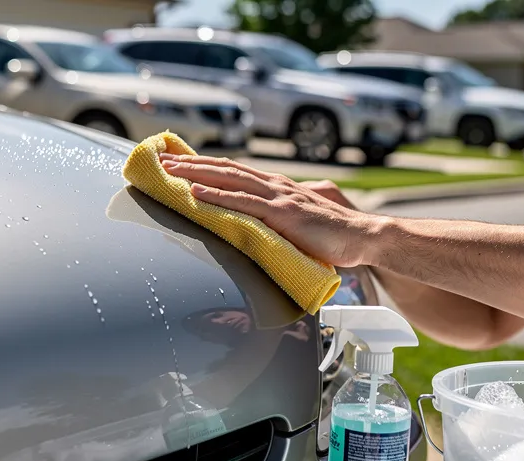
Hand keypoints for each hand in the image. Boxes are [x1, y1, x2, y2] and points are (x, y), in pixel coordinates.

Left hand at [159, 153, 376, 266]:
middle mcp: (274, 186)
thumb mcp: (296, 224)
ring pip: (229, 179)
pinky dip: (216, 195)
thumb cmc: (331, 235)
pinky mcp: (282, 214)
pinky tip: (195, 192)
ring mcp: (278, 198)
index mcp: (276, 188)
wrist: (361, 237)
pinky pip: (243, 203)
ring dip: (195, 173)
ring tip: (170, 171)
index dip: (205, 165)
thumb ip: (275, 219)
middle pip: (225, 169)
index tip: (179, 162)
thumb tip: (254, 226)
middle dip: (191, 163)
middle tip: (162, 161)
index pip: (234, 171)